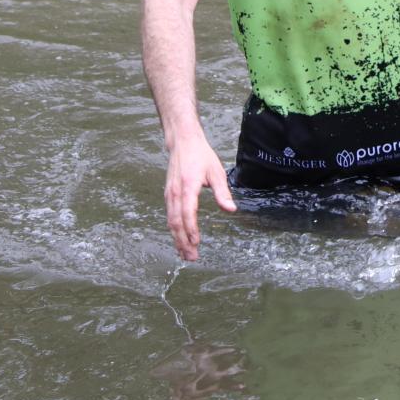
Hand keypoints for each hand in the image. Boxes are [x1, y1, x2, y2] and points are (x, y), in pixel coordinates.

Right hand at [163, 133, 236, 260]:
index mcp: (187, 187)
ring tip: (185, 254)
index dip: (191, 230)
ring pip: (171, 221)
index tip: (196, 243)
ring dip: (177, 239)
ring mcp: (169, 194)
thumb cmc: (201, 156)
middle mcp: (175, 193)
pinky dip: (174, 231)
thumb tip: (231, 210)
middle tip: (191, 257)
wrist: (182, 142)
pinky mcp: (168, 195)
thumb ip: (222, 192)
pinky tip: (179, 240)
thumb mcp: (216, 172)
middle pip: (176, 222)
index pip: (187, 213)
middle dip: (183, 241)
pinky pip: (170, 216)